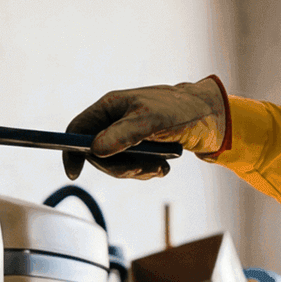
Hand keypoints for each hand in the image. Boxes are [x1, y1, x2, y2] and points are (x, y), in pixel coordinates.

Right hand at [62, 78, 227, 180]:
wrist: (209, 117)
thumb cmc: (180, 111)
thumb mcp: (150, 121)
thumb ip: (122, 135)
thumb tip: (94, 151)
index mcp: (110, 107)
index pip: (77, 129)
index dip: (71, 151)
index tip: (75, 174)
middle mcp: (115, 121)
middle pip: (97, 154)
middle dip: (117, 167)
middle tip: (139, 169)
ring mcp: (126, 136)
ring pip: (116, 165)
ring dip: (137, 171)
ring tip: (158, 166)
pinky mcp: (140, 148)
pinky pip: (133, 169)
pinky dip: (147, 172)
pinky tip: (164, 166)